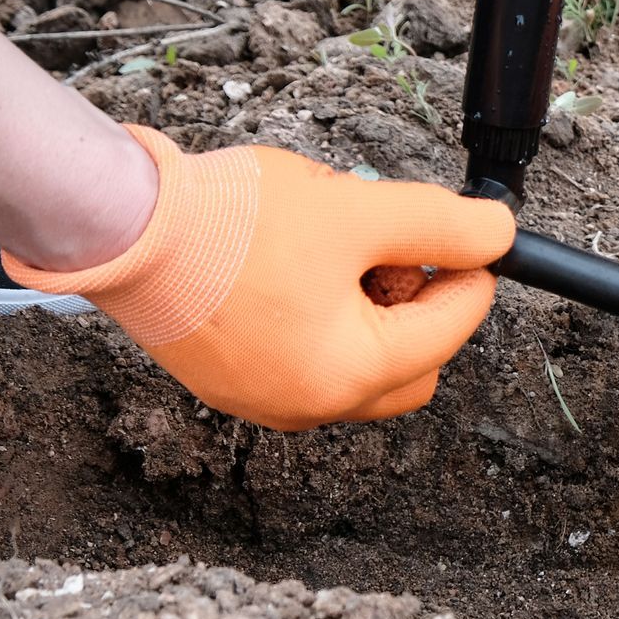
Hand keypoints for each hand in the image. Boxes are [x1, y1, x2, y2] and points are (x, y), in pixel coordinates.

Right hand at [4, 126, 514, 429]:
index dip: (472, 274)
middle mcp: (307, 406)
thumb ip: (441, 224)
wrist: (119, 226)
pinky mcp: (229, 378)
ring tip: (342, 246)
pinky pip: (306, 359)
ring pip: (359, 365)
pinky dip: (326, 318)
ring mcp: (262, 399)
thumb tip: (498, 235)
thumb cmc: (233, 225)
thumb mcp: (360, 212)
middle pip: (411, 368)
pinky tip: (302, 262)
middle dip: (422, 306)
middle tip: (401, 246)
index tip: (475, 236)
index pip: (447, 331)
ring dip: (373, 311)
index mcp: (348, 376)